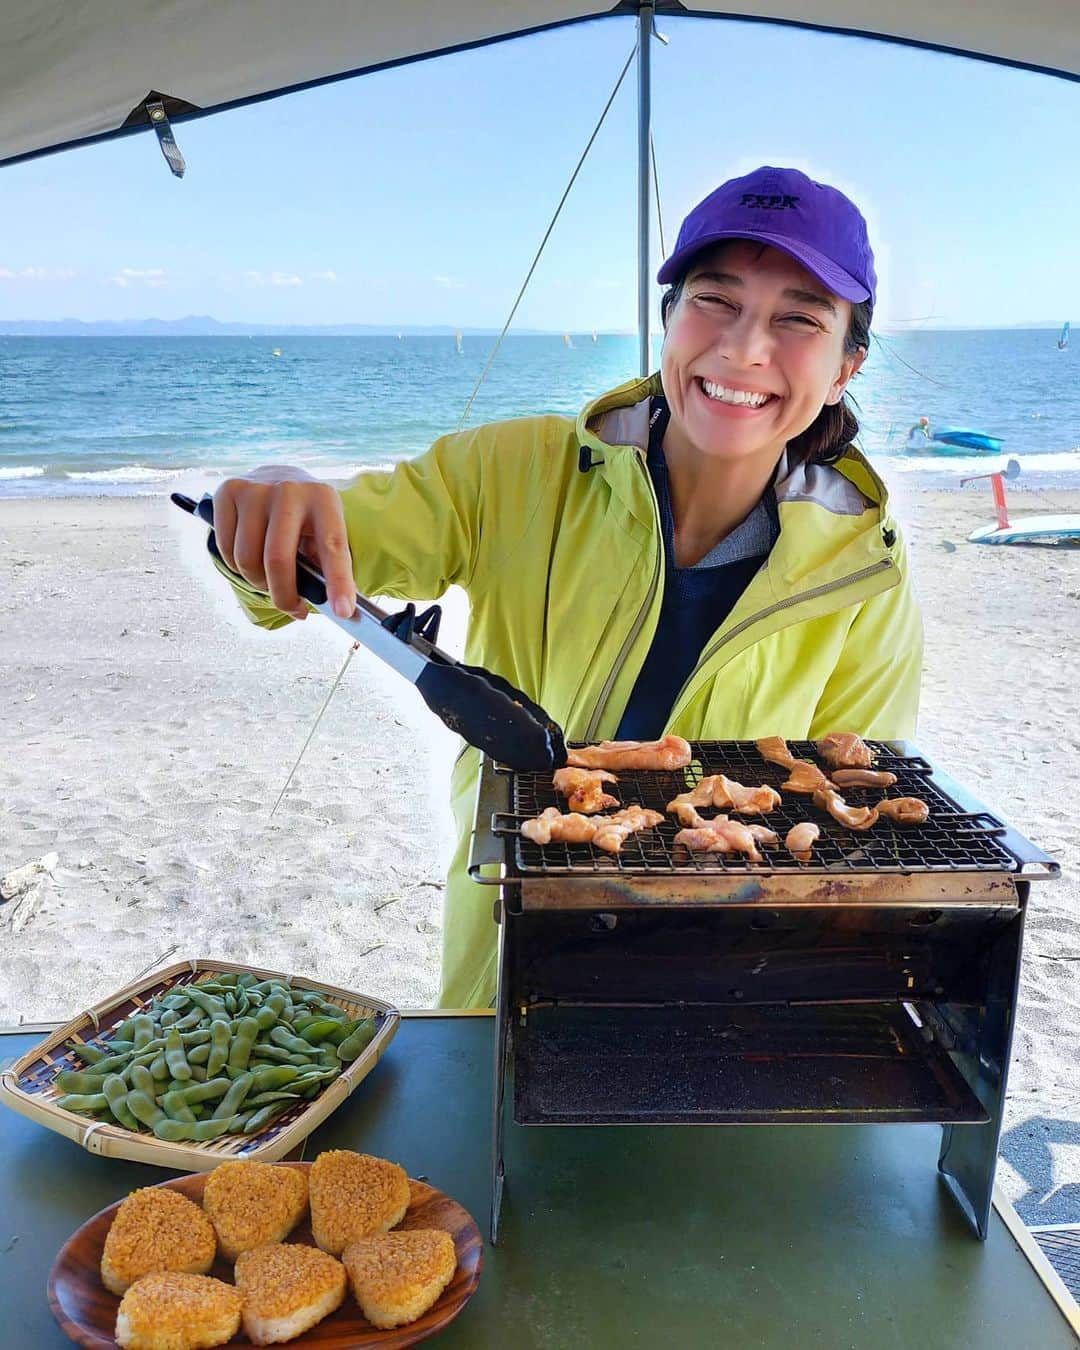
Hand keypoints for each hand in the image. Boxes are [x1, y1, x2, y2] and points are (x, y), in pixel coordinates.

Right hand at [212, 467, 355, 619]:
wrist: (276, 479)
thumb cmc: (304, 520)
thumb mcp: (324, 534)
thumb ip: (327, 568)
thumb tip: (340, 612)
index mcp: (324, 499)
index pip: (333, 547)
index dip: (338, 582)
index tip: (343, 612)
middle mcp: (289, 490)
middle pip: (277, 560)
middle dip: (283, 596)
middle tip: (292, 607)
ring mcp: (255, 490)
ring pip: (246, 559)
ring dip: (257, 582)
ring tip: (269, 576)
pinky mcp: (228, 492)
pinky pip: (225, 548)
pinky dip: (236, 565)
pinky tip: (250, 556)